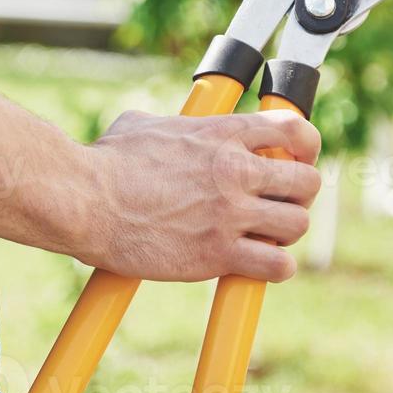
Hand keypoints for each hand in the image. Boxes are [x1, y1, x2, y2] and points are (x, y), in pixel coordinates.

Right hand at [80, 109, 322, 281]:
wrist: (86, 200)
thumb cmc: (105, 163)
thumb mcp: (143, 124)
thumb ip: (172, 125)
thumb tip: (163, 129)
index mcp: (222, 135)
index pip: (294, 130)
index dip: (305, 148)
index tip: (295, 161)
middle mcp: (235, 170)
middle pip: (306, 181)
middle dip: (297, 196)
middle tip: (275, 206)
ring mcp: (231, 213)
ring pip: (298, 224)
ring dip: (285, 234)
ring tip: (262, 237)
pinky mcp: (219, 253)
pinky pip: (278, 265)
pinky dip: (274, 268)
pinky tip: (255, 264)